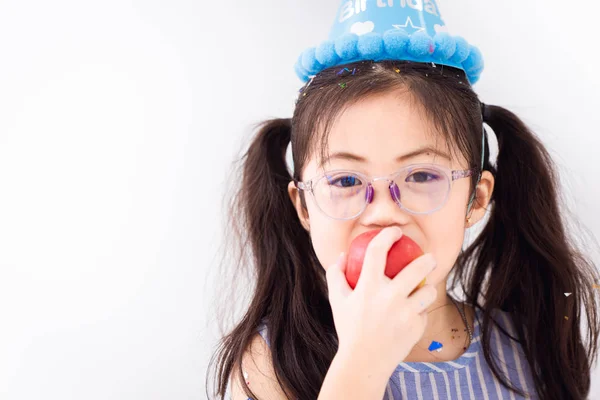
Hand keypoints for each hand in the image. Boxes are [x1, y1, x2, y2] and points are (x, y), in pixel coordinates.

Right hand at [325, 226, 437, 372]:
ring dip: (427, 288)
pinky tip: (411, 316)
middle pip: (417, 268)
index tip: (396, 232)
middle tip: (429, 258)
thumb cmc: (348, 328)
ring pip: (428, 290)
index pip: (378, 251)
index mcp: (368, 287)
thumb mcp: (336, 300)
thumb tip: (341, 254)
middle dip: (427, 260)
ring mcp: (405, 313)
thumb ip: (336, 274)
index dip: (388, 236)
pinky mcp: (416, 327)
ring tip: (423, 289)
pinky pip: (424, 313)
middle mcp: (389, 297)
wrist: (364, 362)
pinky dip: (418, 312)